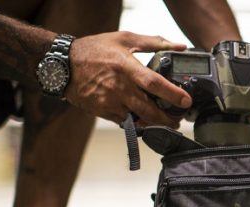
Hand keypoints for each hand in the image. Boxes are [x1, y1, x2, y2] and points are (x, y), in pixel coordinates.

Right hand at [65, 31, 191, 126]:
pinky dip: (136, 122)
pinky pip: (125, 122)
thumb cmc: (94, 50)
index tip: (186, 101)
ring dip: (154, 124)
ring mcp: (110, 102)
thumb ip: (154, 42)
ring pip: (138, 120)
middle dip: (167, 119)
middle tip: (178, 120)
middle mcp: (119, 88)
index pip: (154, 84)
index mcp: (126, 67)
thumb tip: (179, 46)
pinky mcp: (103, 112)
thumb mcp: (124, 39)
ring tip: (164, 122)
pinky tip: (144, 119)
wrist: (63, 65)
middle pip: (149, 110)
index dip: (172, 94)